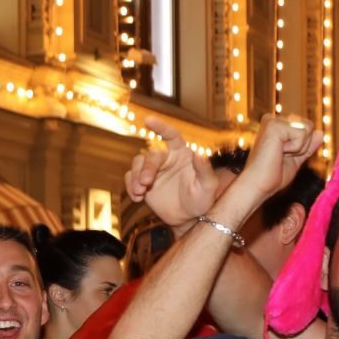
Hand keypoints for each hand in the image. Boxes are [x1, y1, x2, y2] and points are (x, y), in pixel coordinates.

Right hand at [124, 117, 219, 232]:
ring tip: (140, 193)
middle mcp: (166, 158)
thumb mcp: (208, 187)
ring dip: (135, 178)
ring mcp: (153, 170)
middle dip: (145, 169)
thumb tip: (200, 153)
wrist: (188, 218)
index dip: (160, 126)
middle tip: (145, 184)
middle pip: (150, 155)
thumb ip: (205, 170)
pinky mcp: (142, 183)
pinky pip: (130, 178)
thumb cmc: (202, 200)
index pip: (171, 135)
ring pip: (137, 164)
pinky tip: (137, 198)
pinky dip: (130, 187)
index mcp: (182, 153)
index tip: (148, 120)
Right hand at [232, 114, 323, 202]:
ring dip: (299, 147)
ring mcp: (272, 121)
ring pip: (307, 128)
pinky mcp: (273, 125)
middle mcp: (273, 120)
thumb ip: (307, 146)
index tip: (283, 156)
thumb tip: (320, 132)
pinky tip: (278, 152)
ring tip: (279, 155)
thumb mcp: (296, 159)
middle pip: (309, 126)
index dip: (303, 147)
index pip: (306, 128)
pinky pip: (302, 133)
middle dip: (303, 146)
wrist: (258, 186)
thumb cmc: (272, 176)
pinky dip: (295, 148)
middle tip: (282, 157)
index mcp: (276, 126)